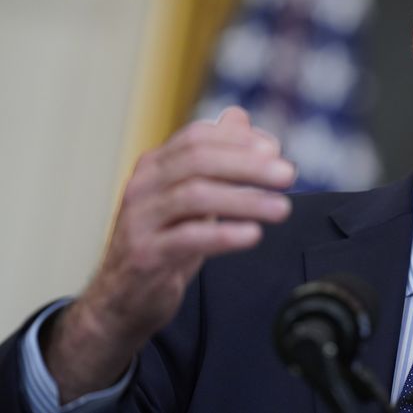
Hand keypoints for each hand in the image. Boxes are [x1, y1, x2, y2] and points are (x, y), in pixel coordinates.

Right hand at [43, 107, 294, 402]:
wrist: (121, 298)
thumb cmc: (163, 242)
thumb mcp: (190, 196)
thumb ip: (215, 158)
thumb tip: (240, 118)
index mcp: (156, 167)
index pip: (197, 137)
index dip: (238, 140)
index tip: (275, 149)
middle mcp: (144, 186)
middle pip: (198, 161)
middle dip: (248, 164)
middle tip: (287, 173)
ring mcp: (141, 220)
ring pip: (194, 196)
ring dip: (245, 200)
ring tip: (281, 208)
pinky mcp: (144, 255)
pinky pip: (187, 238)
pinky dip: (224, 234)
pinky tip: (252, 235)